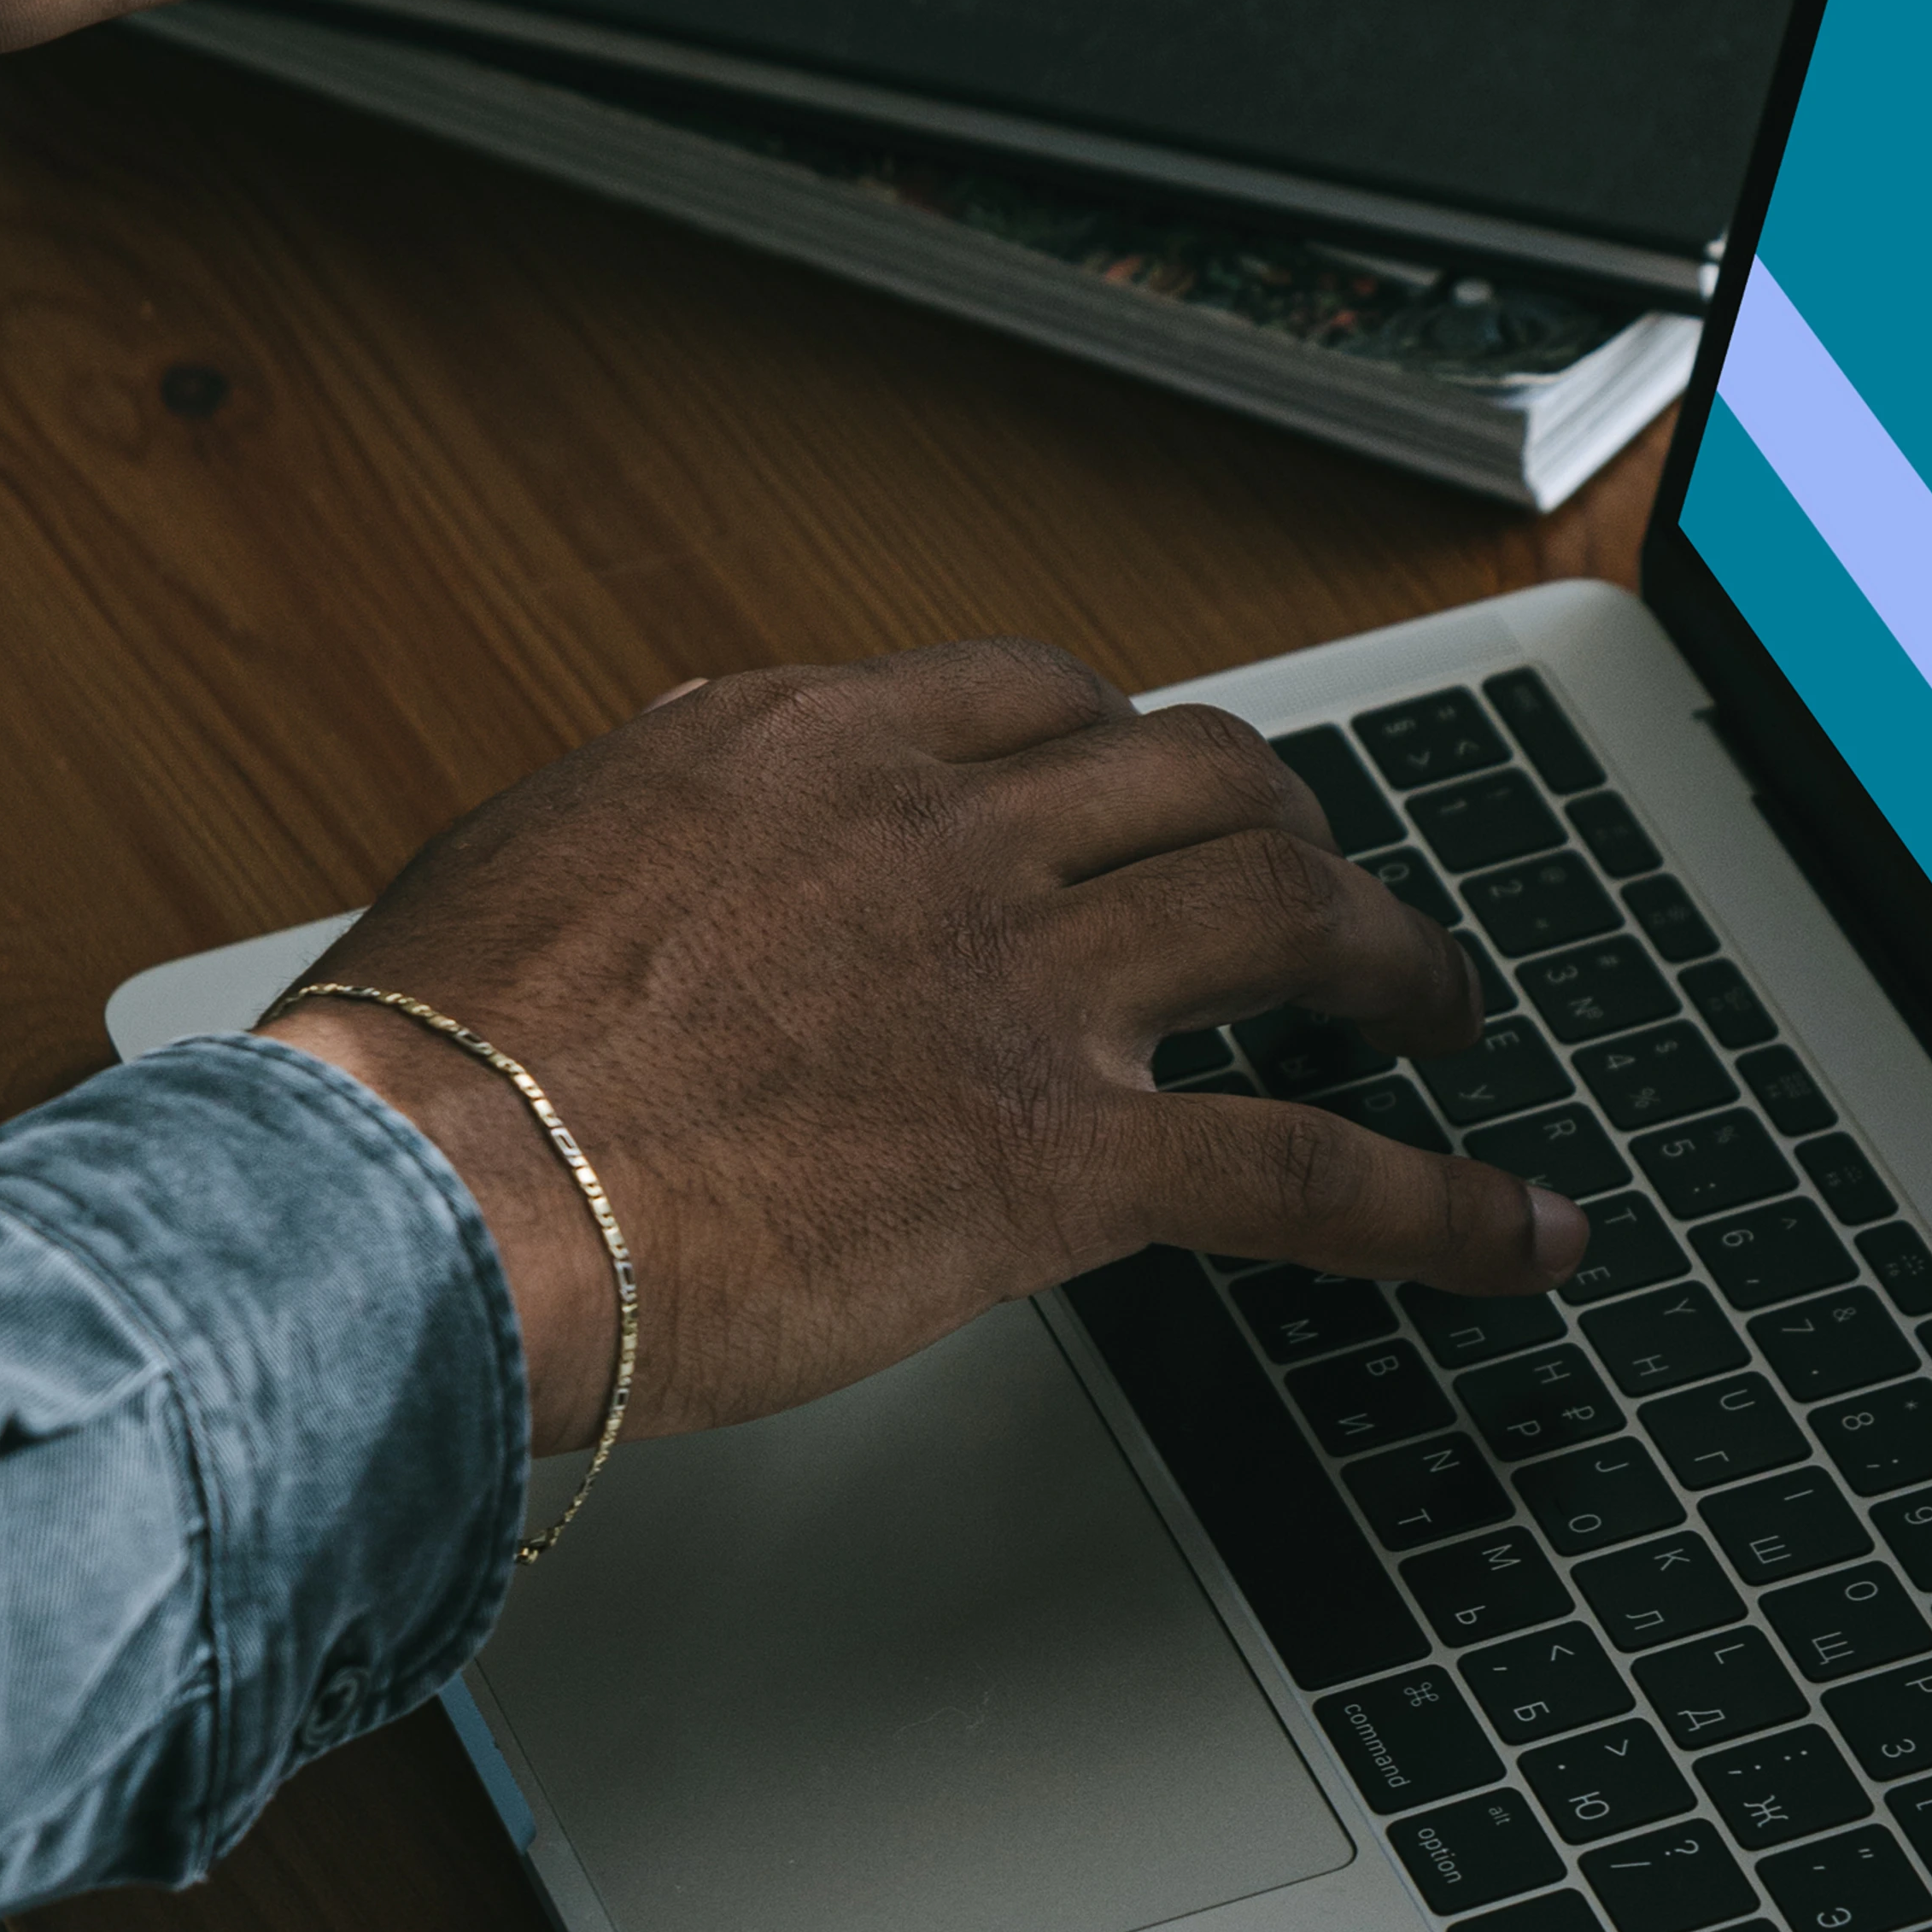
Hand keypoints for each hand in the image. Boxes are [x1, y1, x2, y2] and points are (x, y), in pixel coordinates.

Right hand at [260, 640, 1587, 1450]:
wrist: (409, 1200)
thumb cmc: (425, 1069)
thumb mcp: (535, 858)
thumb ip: (656, 821)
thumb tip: (687, 830)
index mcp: (808, 747)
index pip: (1040, 697)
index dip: (1132, 747)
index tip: (1157, 792)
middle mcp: (940, 830)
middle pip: (1197, 773)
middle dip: (1290, 823)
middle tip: (1325, 884)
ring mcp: (1016, 987)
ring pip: (1283, 909)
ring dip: (1392, 950)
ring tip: (1437, 1004)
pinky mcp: (1060, 1159)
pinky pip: (1307, 1168)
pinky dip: (1440, 1206)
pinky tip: (1522, 1234)